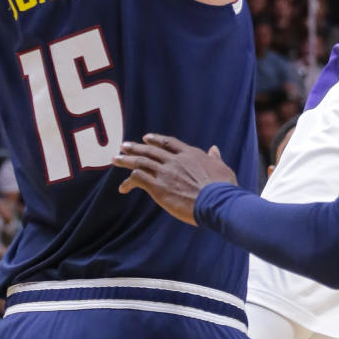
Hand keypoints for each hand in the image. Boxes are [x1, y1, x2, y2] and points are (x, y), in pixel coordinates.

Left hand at [113, 134, 235, 225]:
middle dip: (135, 148)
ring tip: (115, 159)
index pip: (169, 143)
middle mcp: (175, 160)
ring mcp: (166, 173)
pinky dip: (129, 182)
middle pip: (150, 150)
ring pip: (140, 162)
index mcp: (190, 154)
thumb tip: (214, 149)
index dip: (156, 140)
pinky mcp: (159, 187)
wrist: (216, 201)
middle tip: (123, 146)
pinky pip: (138, 180)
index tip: (146, 138)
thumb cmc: (223, 187)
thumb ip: (215, 158)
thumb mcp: (222, 168)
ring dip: (126, 160)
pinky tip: (123, 187)